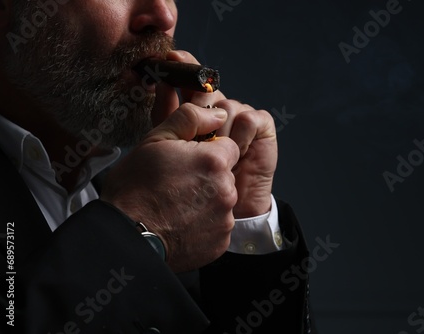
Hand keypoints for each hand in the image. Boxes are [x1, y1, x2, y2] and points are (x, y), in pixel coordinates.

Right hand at [100, 103, 239, 272]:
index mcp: (214, 161)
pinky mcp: (221, 242)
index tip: (189, 161)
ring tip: (177, 206)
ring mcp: (225, 219)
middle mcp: (227, 190)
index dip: (207, 152)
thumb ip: (190, 119)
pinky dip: (205, 224)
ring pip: (222, 201)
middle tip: (178, 185)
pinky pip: (218, 226)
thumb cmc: (136, 187)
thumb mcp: (156, 140)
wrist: (126, 236)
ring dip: (207, 201)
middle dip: (208, 177)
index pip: (228, 147)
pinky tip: (182, 223)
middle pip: (226, 175)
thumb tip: (218, 113)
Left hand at [166, 50, 277, 217]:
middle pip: (210, 91)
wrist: (220, 209)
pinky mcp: (262, 128)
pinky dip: (241, 135)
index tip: (172, 57)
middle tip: (192, 119)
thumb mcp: (172, 146)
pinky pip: (250, 119)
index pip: (191, 82)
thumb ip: (168, 114)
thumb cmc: (193, 181)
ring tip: (217, 154)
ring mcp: (241, 117)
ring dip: (221, 131)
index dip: (184, 67)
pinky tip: (238, 152)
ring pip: (229, 106)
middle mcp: (220, 110)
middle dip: (200, 101)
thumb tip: (161, 81)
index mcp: (197, 111)